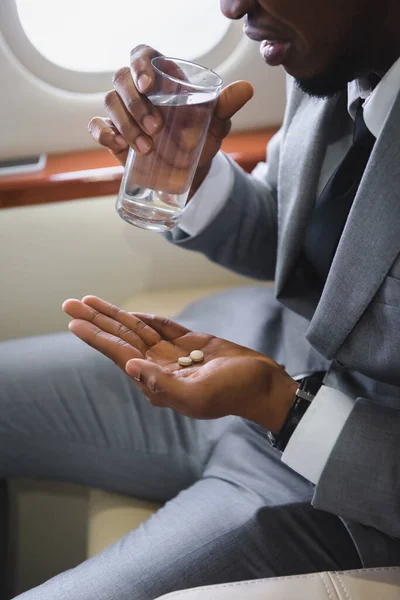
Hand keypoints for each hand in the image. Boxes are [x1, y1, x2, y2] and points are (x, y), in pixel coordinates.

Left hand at [62, 296, 296, 432]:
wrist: (262, 385)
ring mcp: (174, 355)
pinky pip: (162, 328)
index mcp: (157, 381)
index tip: (73, 321)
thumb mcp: (196, 394)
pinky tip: (129, 313)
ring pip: (138, 330)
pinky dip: (146, 318)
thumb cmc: (233, 392)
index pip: (120, 354)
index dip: (96, 336)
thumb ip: (161, 383)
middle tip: (70, 303)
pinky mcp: (191, 344)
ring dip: (115, 316)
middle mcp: (160, 367)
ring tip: (91, 301)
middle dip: (97, 320)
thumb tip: (130, 365)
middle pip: (122, 338)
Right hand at [88, 44, 253, 194]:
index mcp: (162, 78)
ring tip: (147, 148)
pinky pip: (97, 126)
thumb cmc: (200, 140)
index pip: (142, 55)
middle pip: (122, 78)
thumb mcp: (215, 124)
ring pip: (110, 102)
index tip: (149, 86)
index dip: (140, 64)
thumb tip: (246, 89)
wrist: (188, 172)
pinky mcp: (113, 134)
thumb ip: (225, 106)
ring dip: (126, 124)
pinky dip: (104, 133)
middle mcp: (138, 91)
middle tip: (157, 129)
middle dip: (136, 103)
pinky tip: (118, 146)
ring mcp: (123, 112)